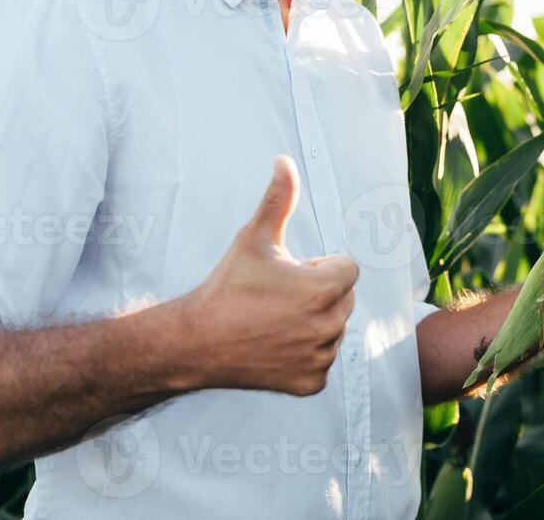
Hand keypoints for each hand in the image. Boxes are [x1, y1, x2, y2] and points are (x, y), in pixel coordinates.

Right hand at [170, 155, 358, 395]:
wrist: (196, 341)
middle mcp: (329, 326)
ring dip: (314, 322)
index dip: (318, 267)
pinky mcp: (311, 383)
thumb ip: (278, 199)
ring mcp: (321, 358)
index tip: (289, 274)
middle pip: (344, 298)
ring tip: (274, 321)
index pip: (347, 268)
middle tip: (278, 297)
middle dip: (319, 293)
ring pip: (334, 328)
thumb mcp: (254, 237)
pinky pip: (322, 359)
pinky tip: (274, 346)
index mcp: (324, 289)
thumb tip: (284, 160)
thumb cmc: (227, 285)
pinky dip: (304, 353)